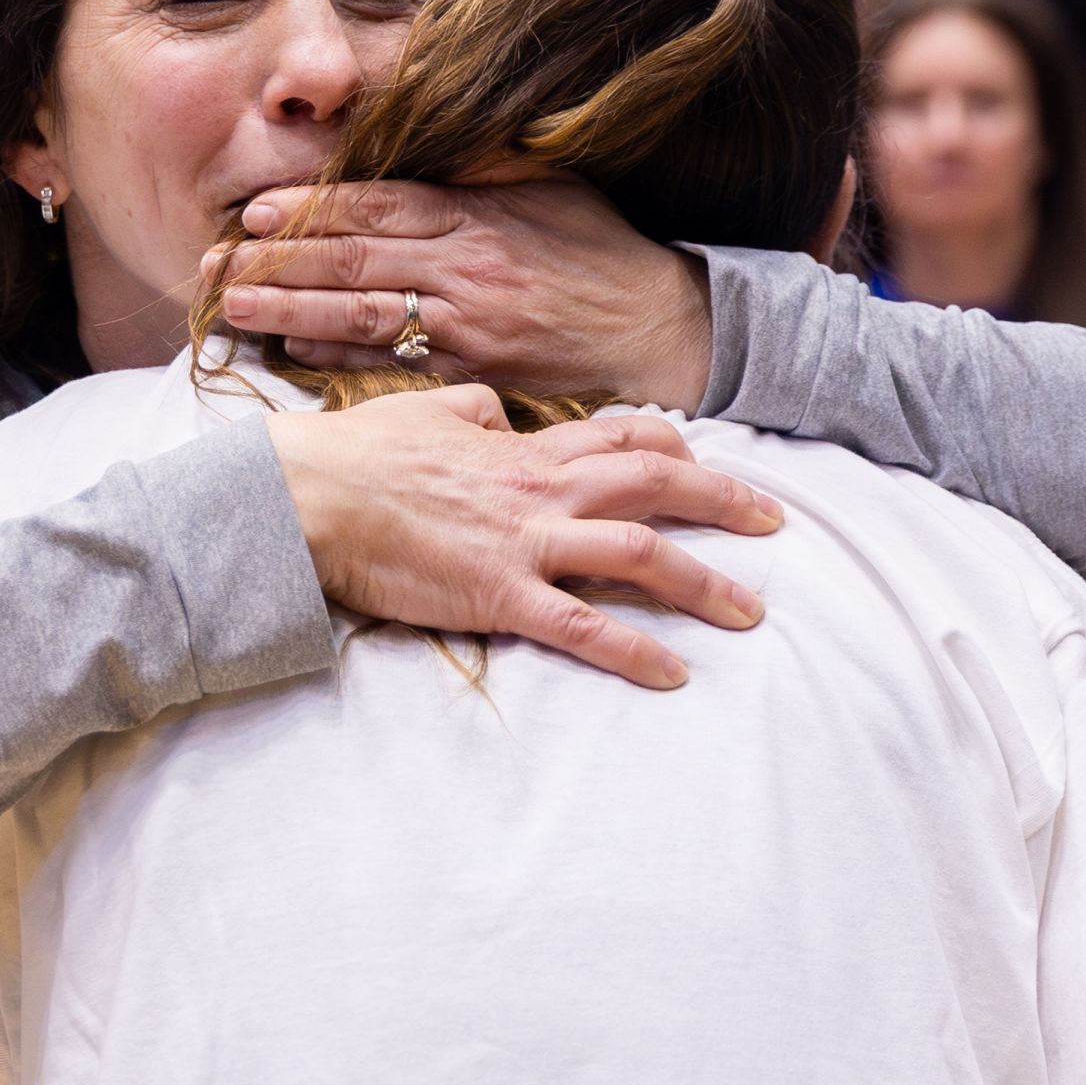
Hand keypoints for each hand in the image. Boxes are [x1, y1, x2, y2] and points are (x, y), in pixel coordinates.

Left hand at [210, 179, 713, 413]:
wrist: (663, 328)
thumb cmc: (601, 253)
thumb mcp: (548, 187)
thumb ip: (479, 170)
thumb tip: (416, 141)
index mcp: (477, 214)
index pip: (375, 207)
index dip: (307, 210)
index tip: (251, 213)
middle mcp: (466, 267)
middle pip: (353, 260)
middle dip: (276, 263)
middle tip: (212, 266)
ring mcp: (470, 325)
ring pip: (363, 315)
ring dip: (291, 313)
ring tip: (231, 308)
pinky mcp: (478, 374)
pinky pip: (397, 367)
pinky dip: (342, 362)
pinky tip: (295, 357)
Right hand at [261, 385, 781, 691]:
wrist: (311, 495)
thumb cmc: (358, 455)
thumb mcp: (423, 412)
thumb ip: (471, 412)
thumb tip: (492, 410)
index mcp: (522, 448)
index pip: (618, 437)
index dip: (671, 445)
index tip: (703, 458)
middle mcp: (541, 490)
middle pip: (655, 484)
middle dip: (723, 501)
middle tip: (774, 522)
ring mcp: (526, 542)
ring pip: (639, 553)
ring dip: (704, 583)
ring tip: (750, 612)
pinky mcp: (501, 594)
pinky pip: (583, 627)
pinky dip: (634, 651)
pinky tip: (673, 674)